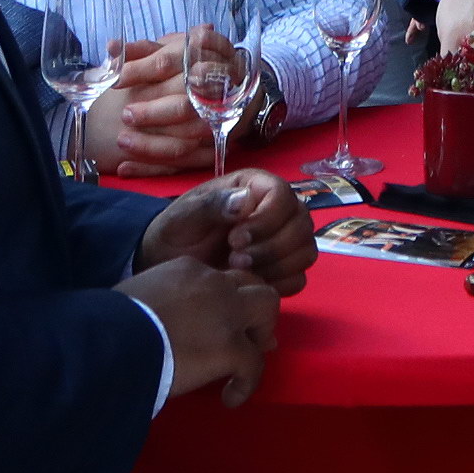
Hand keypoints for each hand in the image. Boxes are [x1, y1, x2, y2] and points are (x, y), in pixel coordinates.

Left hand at [79, 35, 219, 174]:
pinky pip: (185, 163)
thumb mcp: (173, 49)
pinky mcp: (216, 146)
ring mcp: (218, 122)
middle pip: (184, 106)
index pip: (167, 63)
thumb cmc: (197, 63)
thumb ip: (142, 50)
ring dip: (151, 145)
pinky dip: (154, 167)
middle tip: (125, 114)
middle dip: (151, 113)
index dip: (139, 71)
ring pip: (186, 139)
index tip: (117, 81)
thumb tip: (112, 48)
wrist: (241, 83)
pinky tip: (125, 167)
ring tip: (122, 141)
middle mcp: (214, 90)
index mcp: (200, 57)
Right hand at [118, 256, 282, 409]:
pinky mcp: (230, 348)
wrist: (113, 341)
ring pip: (268, 310)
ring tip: (245, 362)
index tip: (216, 322)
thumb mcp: (137, 296)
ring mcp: (227, 314)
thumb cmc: (111, 323)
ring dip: (261, 334)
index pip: (221, 280)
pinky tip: (230, 398)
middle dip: (255, 310)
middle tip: (247, 336)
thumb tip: (158, 322)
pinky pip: (254, 365)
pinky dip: (246, 383)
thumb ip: (158, 301)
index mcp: (188, 270)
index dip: (225, 301)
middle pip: (255, 286)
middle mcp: (215, 284)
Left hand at [139, 170, 317, 296]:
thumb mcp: (184, 217)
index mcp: (255, 188)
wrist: (167, 265)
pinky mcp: (282, 270)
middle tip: (235, 261)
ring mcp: (283, 241)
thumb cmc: (175, 234)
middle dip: (271, 248)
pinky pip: (299, 278)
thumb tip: (246, 200)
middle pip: (301, 225)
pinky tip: (251, 284)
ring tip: (240, 272)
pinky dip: (279, 284)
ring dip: (276, 267)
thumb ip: (212, 205)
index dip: (266, 219)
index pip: (283, 195)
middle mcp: (276, 211)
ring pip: (306, 252)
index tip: (234, 239)